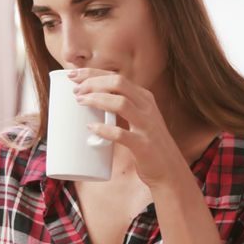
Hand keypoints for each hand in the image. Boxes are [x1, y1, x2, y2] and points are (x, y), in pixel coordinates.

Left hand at [70, 68, 188, 185]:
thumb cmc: (148, 144)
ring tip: (80, 102)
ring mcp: (147, 125)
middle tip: (75, 91)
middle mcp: (147, 107)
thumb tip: (89, 102)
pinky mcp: (143, 145)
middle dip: (93, 83)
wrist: (170, 169)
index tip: (73, 75)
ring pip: (121, 103)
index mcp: (144, 98)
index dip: (93, 73)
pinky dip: (104, 129)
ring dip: (97, 99)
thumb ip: (123, 108)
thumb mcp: (140, 119)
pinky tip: (91, 127)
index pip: (117, 77)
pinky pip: (122, 134)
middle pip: (118, 83)